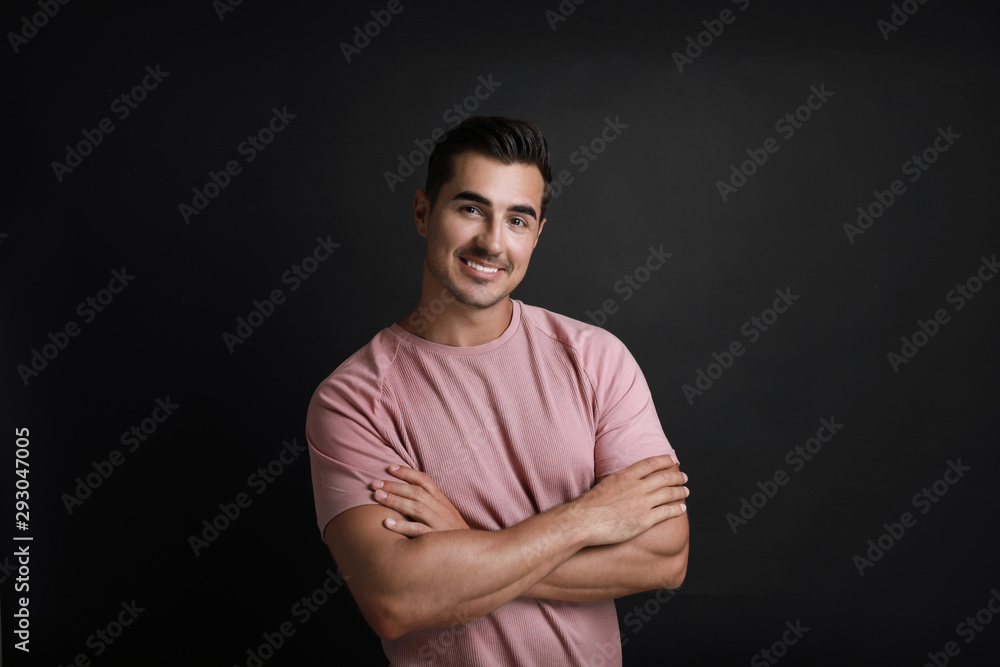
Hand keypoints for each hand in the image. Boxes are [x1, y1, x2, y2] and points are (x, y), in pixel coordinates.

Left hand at [371, 465, 469, 536]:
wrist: (473, 552)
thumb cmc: (453, 534)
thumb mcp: (446, 514)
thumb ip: (430, 504)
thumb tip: (407, 494)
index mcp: (442, 501)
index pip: (425, 480)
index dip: (407, 472)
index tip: (389, 467)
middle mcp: (442, 509)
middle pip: (416, 492)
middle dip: (394, 485)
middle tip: (374, 483)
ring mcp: (440, 524)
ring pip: (416, 508)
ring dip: (395, 501)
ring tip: (377, 496)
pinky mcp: (437, 539)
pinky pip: (419, 531)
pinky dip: (402, 526)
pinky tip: (387, 523)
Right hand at [571, 455, 688, 546]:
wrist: (584, 521)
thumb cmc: (588, 506)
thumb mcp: (604, 484)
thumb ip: (617, 481)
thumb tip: (623, 482)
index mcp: (626, 476)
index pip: (650, 463)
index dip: (664, 460)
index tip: (672, 460)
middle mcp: (637, 487)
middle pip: (664, 477)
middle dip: (677, 476)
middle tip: (684, 477)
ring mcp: (642, 503)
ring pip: (669, 493)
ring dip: (680, 492)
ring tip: (686, 491)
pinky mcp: (644, 520)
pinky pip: (666, 512)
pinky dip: (677, 508)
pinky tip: (682, 508)